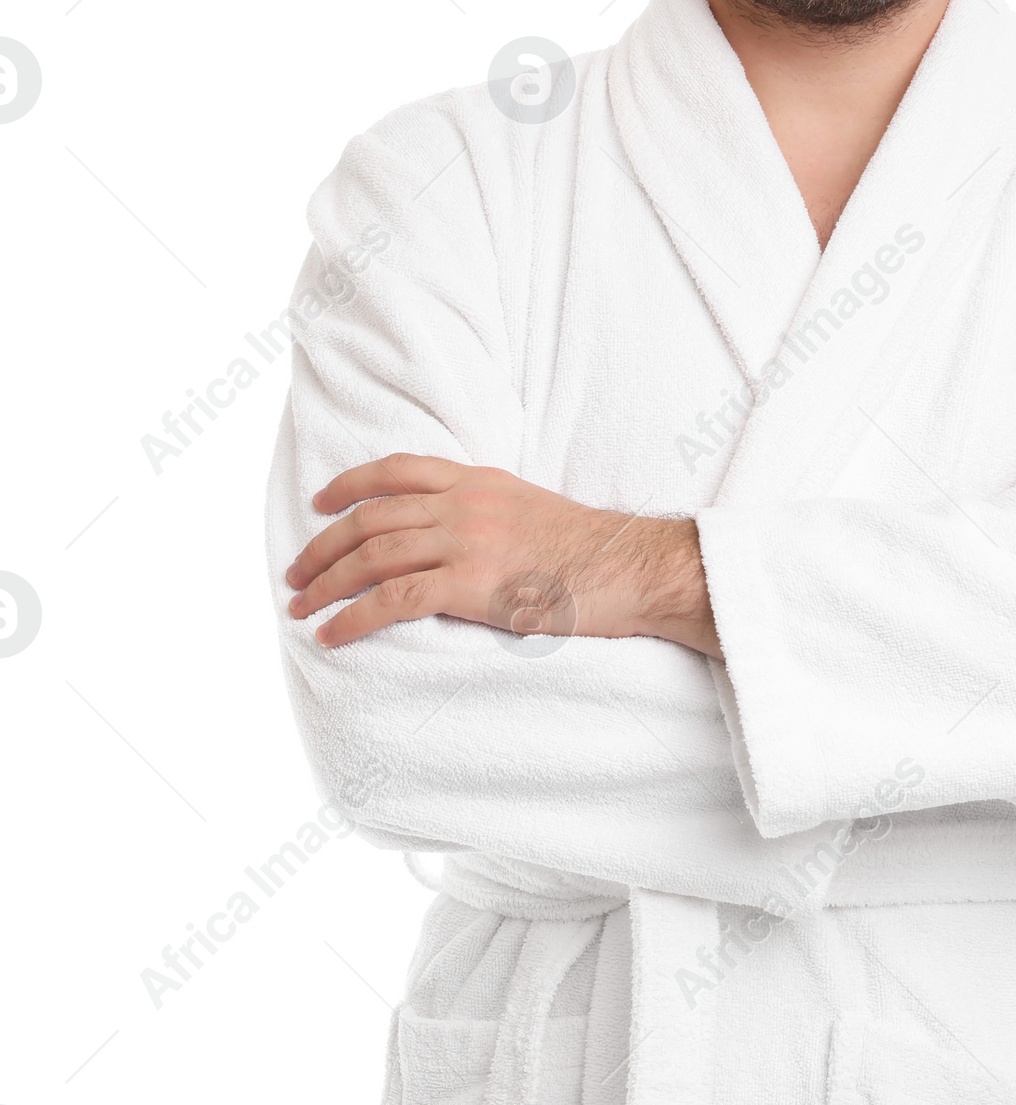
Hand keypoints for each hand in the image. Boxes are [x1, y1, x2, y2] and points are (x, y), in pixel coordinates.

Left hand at [284, 454, 720, 655]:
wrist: (630, 568)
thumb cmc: (594, 553)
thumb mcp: (533, 509)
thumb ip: (489, 512)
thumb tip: (457, 535)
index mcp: (480, 481)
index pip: (397, 470)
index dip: (349, 484)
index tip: (320, 502)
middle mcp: (464, 504)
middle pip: (371, 517)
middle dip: (324, 547)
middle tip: (296, 574)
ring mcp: (466, 542)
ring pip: (373, 558)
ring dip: (328, 585)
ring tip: (301, 608)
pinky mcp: (470, 585)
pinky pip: (393, 601)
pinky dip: (353, 619)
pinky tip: (332, 635)